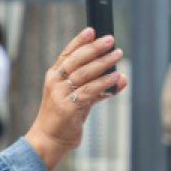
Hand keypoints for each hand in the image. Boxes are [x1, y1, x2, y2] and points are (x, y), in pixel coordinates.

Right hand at [27, 28, 125, 170]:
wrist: (50, 140)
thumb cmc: (65, 118)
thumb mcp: (79, 99)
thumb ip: (98, 88)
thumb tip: (120, 78)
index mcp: (54, 76)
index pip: (67, 54)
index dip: (79, 41)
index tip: (92, 30)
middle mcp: (55, 82)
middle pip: (77, 60)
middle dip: (95, 48)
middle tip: (110, 40)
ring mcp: (60, 94)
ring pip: (85, 73)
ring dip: (103, 63)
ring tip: (117, 55)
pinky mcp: (68, 107)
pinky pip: (89, 91)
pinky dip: (104, 83)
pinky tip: (115, 78)